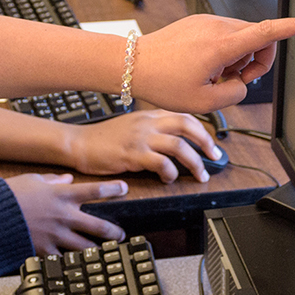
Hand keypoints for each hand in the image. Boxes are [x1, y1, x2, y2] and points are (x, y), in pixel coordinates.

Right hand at [5, 173, 127, 253]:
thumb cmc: (9, 196)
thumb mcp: (32, 180)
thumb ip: (53, 180)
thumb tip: (66, 178)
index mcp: (62, 195)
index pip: (95, 191)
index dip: (113, 189)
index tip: (124, 189)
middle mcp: (64, 216)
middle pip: (99, 226)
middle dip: (114, 232)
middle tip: (121, 235)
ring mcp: (56, 235)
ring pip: (86, 247)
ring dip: (99, 251)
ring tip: (106, 254)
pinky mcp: (45, 250)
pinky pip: (64, 259)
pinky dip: (73, 264)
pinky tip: (81, 267)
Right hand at [66, 110, 221, 182]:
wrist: (79, 143)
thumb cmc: (103, 138)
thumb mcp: (131, 125)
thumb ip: (152, 128)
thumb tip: (174, 140)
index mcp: (149, 114)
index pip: (184, 115)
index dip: (202, 129)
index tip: (211, 142)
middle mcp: (148, 123)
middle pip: (187, 126)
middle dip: (206, 142)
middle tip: (215, 156)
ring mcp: (141, 138)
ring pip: (179, 146)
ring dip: (195, 162)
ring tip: (200, 174)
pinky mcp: (133, 154)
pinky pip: (161, 163)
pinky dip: (171, 173)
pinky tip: (169, 179)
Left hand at [132, 13, 294, 113]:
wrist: (133, 64)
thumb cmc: (163, 81)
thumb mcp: (205, 102)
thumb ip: (236, 94)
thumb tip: (243, 82)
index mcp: (222, 45)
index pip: (268, 32)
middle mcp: (218, 27)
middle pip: (259, 40)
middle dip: (256, 63)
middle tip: (235, 82)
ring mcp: (208, 22)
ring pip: (243, 39)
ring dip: (238, 60)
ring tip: (212, 76)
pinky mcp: (201, 22)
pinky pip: (226, 36)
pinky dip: (224, 53)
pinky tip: (203, 67)